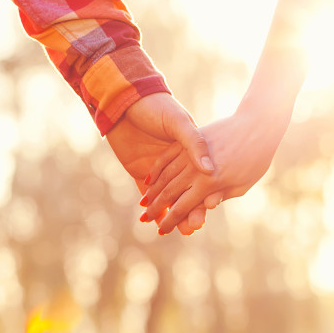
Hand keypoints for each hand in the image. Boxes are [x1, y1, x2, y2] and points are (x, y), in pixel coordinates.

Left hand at [106, 93, 211, 234]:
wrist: (126, 101)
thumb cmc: (157, 108)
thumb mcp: (179, 123)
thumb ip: (194, 144)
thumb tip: (207, 169)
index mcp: (191, 152)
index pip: (202, 180)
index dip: (205, 196)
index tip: (207, 212)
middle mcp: (178, 164)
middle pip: (187, 193)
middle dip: (190, 212)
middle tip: (193, 229)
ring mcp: (159, 171)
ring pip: (170, 199)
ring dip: (175, 215)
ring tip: (180, 231)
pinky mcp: (142, 173)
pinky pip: (150, 196)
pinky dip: (155, 210)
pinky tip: (159, 223)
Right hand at [141, 105, 290, 233]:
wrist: (258, 125)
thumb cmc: (256, 159)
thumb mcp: (242, 185)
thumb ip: (221, 196)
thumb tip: (204, 208)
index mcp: (210, 184)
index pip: (182, 208)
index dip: (170, 221)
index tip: (161, 231)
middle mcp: (196, 169)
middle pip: (168, 193)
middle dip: (155, 209)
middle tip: (144, 219)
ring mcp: (190, 153)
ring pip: (165, 176)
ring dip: (152, 191)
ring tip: (143, 202)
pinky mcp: (189, 139)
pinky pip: (167, 156)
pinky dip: (157, 169)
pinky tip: (150, 178)